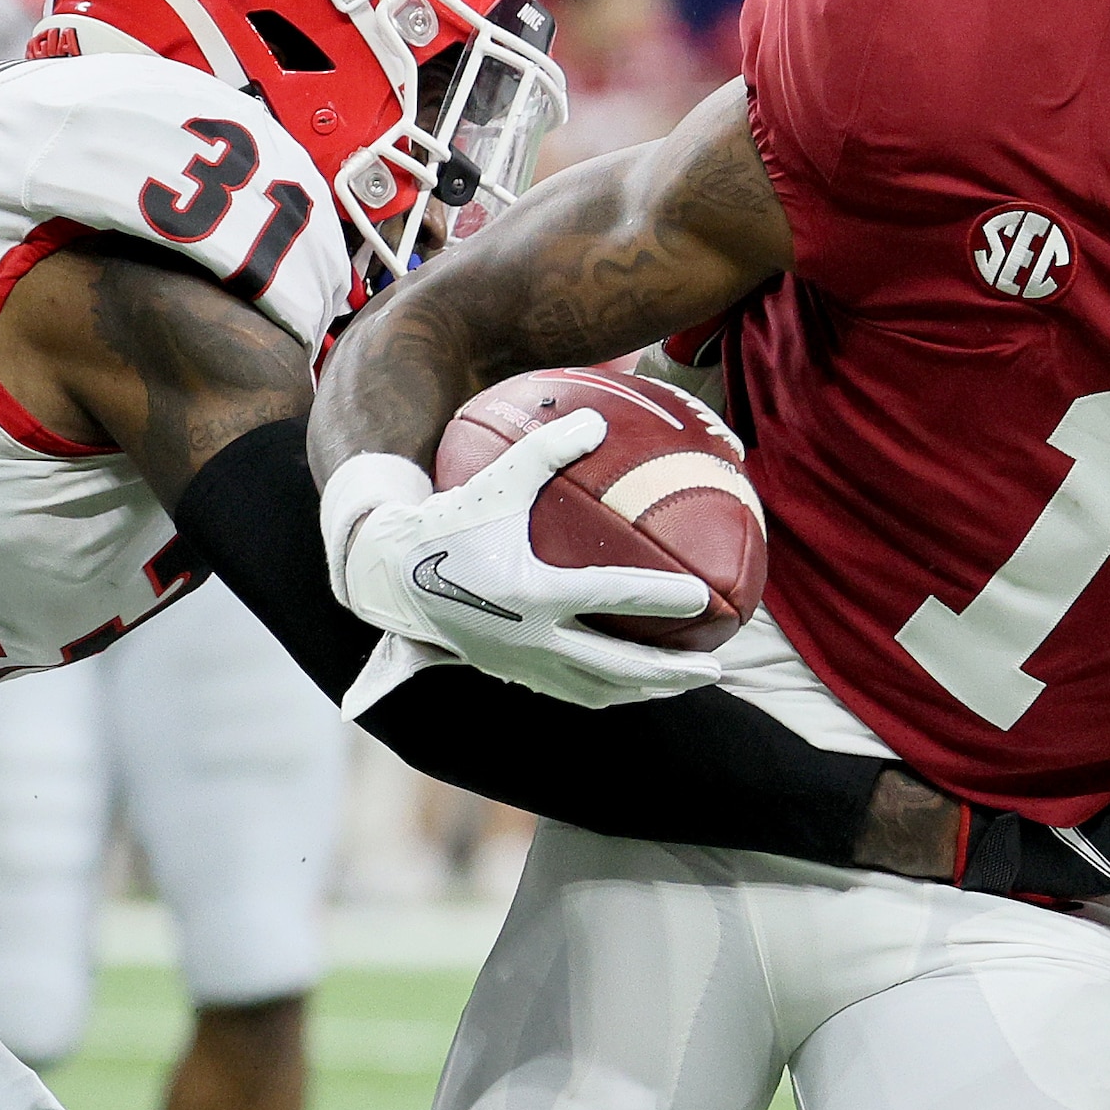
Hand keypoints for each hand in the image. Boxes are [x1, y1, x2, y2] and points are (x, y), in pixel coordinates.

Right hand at [321, 416, 722, 707]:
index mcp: (530, 592)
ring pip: (598, 689)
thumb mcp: (496, 482)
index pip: (609, 597)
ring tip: (688, 679)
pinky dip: (613, 691)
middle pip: (615, 667)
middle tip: (715, 664)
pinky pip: (574, 691)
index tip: (702, 595)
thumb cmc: (450, 521)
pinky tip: (640, 683)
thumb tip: (597, 418)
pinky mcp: (513, 675)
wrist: (394, 576)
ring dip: (648, 689)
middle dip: (669, 671)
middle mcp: (529, 637)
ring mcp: (521, 664)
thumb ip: (547, 450)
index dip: (658, 596)